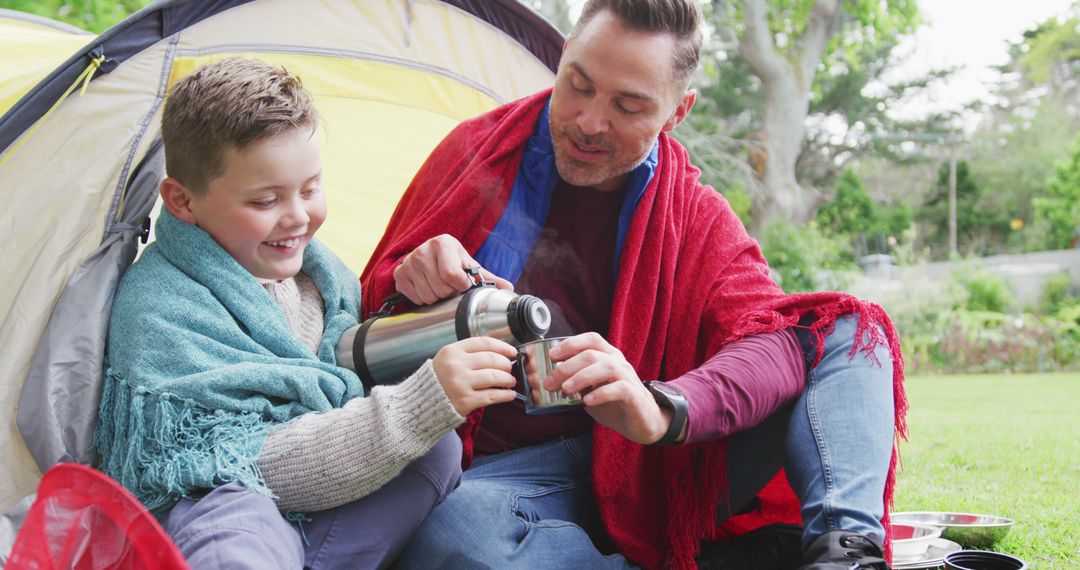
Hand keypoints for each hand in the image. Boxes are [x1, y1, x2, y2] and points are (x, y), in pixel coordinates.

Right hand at [393, 234, 512, 304]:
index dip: (460, 287)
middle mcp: (423, 250)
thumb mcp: (469, 265)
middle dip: (449, 293)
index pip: (452, 275)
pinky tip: (427, 288)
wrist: (427, 258)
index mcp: (443, 243)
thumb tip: (510, 289)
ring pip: (428, 296)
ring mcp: (408, 262)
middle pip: (440, 288)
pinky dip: (423, 299)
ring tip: (439, 287)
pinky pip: (415, 298)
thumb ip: (488, 278)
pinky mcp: (399, 275)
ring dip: (437, 298)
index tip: (463, 285)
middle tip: (450, 287)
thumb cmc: (452, 262)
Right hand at [432, 337, 518, 415]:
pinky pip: (492, 396)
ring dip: (508, 379)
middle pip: (492, 359)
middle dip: (506, 364)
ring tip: (510, 381)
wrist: (422, 402)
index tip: (511, 352)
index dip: (502, 346)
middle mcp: (455, 365)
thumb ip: (470, 354)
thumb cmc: (440, 379)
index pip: (484, 343)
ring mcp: (460, 384)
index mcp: (452, 351)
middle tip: (509, 369)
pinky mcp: (465, 401)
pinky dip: (505, 395)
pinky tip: (510, 394)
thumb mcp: (448, 359)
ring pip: (494, 377)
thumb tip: (500, 355)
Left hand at [546, 333, 671, 444]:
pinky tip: (587, 401)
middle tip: (550, 382)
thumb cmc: (613, 403)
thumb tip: (547, 382)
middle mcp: (618, 362)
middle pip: (592, 354)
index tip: (552, 356)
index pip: (591, 339)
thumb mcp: (589, 390)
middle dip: (567, 367)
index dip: (571, 344)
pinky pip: (619, 388)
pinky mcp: (634, 395)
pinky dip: (600, 393)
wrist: (642, 422)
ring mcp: (628, 377)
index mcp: (608, 356)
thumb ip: (574, 383)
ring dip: (582, 377)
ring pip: (605, 367)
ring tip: (566, 389)